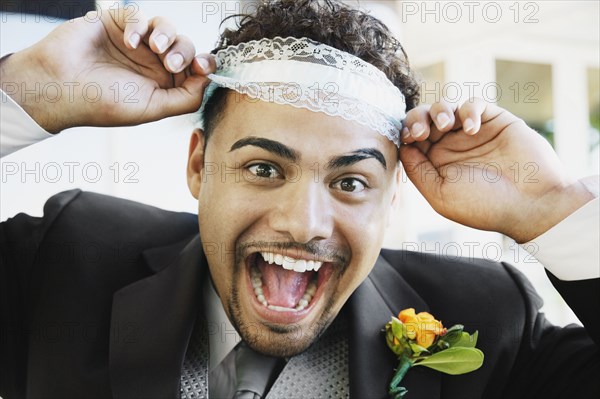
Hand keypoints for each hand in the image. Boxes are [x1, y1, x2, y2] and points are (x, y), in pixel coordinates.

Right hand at [0, 6, 214, 132]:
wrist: (60, 87)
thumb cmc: (103, 104)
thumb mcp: (152, 109)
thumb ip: (185, 98)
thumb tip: (208, 81)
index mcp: (163, 84)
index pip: (194, 69)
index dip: (204, 64)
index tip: (203, 66)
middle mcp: (152, 63)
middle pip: (184, 47)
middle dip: (183, 52)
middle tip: (169, 63)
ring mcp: (136, 43)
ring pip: (166, 27)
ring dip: (166, 35)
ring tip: (154, 48)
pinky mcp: (116, 23)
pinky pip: (138, 15)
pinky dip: (138, 26)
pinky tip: (129, 41)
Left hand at [399, 98, 595, 242]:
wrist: (532, 203)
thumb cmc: (485, 206)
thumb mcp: (440, 194)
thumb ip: (417, 171)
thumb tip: (402, 147)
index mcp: (435, 164)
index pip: (411, 140)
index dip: (405, 132)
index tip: (408, 137)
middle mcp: (450, 146)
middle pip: (423, 119)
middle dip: (417, 118)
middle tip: (421, 131)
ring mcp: (471, 133)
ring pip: (445, 107)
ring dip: (439, 111)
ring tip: (445, 125)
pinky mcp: (494, 121)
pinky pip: (474, 104)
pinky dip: (469, 110)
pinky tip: (473, 127)